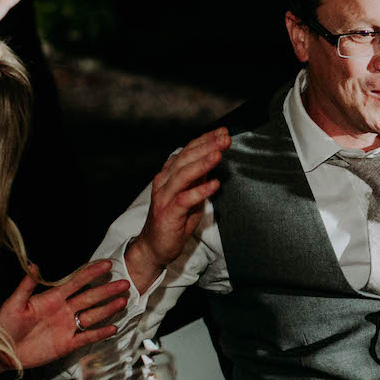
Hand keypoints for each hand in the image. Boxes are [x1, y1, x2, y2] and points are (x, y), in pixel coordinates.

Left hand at [0, 260, 131, 371]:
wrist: (0, 351)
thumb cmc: (4, 325)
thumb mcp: (14, 303)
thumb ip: (26, 285)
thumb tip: (33, 264)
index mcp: (51, 298)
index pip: (76, 282)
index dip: (91, 273)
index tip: (107, 264)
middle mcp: (63, 310)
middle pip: (90, 297)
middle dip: (107, 290)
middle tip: (125, 283)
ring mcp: (66, 327)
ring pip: (92, 316)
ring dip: (108, 309)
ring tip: (123, 301)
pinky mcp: (66, 344)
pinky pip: (86, 337)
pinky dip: (100, 333)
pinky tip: (113, 328)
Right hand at [123, 127, 228, 290]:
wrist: (154, 247)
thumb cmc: (174, 222)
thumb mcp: (190, 196)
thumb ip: (197, 179)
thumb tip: (211, 162)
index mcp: (169, 175)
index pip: (187, 151)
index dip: (204, 140)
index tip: (222, 132)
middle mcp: (164, 182)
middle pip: (186, 158)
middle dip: (207, 146)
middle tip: (224, 138)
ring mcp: (164, 197)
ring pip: (183, 175)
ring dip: (202, 163)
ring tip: (218, 154)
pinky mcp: (168, 213)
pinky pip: (184, 199)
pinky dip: (199, 190)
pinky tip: (213, 184)